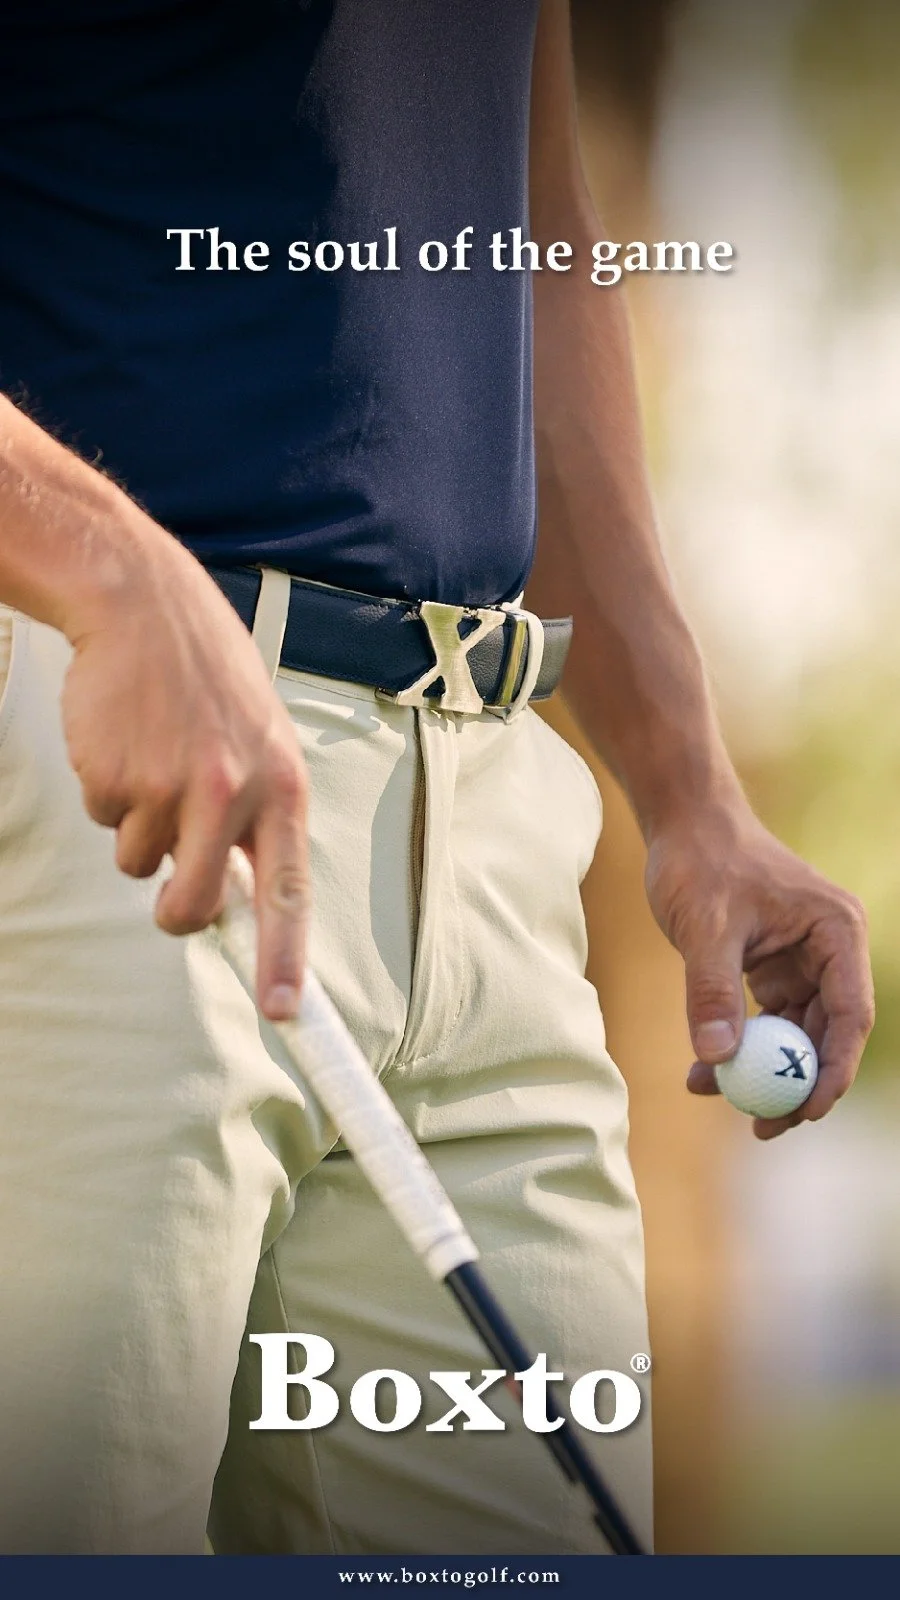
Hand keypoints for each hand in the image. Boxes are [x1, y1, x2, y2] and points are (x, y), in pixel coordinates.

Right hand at [60, 531, 307, 1021]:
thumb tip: (240, 898)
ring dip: (138, 826)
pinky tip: (125, 740)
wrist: (144, 605)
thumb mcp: (259, 739)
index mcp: (281, 786)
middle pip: (192, 906)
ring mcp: (169, 787)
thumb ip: (256, 815)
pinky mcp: (114, 776)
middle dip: (173, 910)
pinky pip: (105, 820)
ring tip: (154, 757)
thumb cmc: (208, 677)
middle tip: (167, 889)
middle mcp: (232, 792)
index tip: (286, 1014)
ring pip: (138, 861)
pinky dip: (108, 792)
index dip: (286, 960)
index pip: (289, 892)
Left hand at [644, 800, 874, 1139]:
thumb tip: (716, 1057)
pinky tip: (702, 1071)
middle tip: (761, 1128)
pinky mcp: (773, 970)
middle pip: (826, 1036)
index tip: (805, 1111)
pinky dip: (738, 1047)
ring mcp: (803, 963)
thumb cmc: (701, 861)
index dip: (833, 1070)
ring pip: (794, 1036)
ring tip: (711, 1093)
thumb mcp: (705, 926)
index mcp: (837, 933)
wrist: (684, 825)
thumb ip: (711, 990)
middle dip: (794, 1085)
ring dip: (760, 1071)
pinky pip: (765, 1023)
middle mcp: (830, 952)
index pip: (850, 1016)